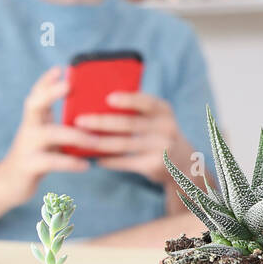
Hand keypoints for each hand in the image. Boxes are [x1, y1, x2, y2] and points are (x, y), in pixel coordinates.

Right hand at [0, 67, 112, 207]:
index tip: (59, 69)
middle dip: (50, 92)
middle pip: (34, 104)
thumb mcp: (46, 138)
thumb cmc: (36, 158)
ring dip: (75, 135)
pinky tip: (86, 165)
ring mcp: (27, 146)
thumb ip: (61, 126)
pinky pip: (51, 161)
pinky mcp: (29, 165)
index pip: (37, 94)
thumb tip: (92, 117)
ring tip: (95, 140)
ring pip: (50, 134)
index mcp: (34, 120)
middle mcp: (28, 129)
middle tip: (68, 85)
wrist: (9, 184)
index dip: (46, 81)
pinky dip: (70, 163)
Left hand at [72, 91, 196, 184]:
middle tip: (80, 120)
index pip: (146, 102)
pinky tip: (96, 158)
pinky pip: (127, 162)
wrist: (182, 163)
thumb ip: (137, 109)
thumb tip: (97, 102)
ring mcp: (162, 148)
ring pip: (125, 144)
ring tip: (81, 140)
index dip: (128, 99)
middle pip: (129, 123)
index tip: (108, 98)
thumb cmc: (158, 133)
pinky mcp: (155, 165)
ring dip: (100, 142)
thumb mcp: (157, 117)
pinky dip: (110, 160)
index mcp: (164, 110)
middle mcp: (166, 128)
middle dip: (102, 121)